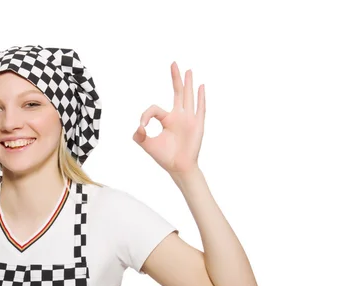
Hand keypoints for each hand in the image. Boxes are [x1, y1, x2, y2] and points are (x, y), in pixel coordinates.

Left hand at [133, 62, 205, 176]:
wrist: (178, 167)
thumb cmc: (164, 156)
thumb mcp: (146, 144)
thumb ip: (138, 135)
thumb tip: (139, 126)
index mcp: (167, 119)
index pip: (154, 109)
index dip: (146, 115)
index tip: (142, 126)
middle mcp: (179, 116)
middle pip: (177, 93)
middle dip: (174, 78)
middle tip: (173, 63)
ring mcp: (189, 119)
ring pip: (188, 97)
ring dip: (188, 83)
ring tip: (188, 70)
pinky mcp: (197, 124)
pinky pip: (200, 108)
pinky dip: (200, 97)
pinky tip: (200, 86)